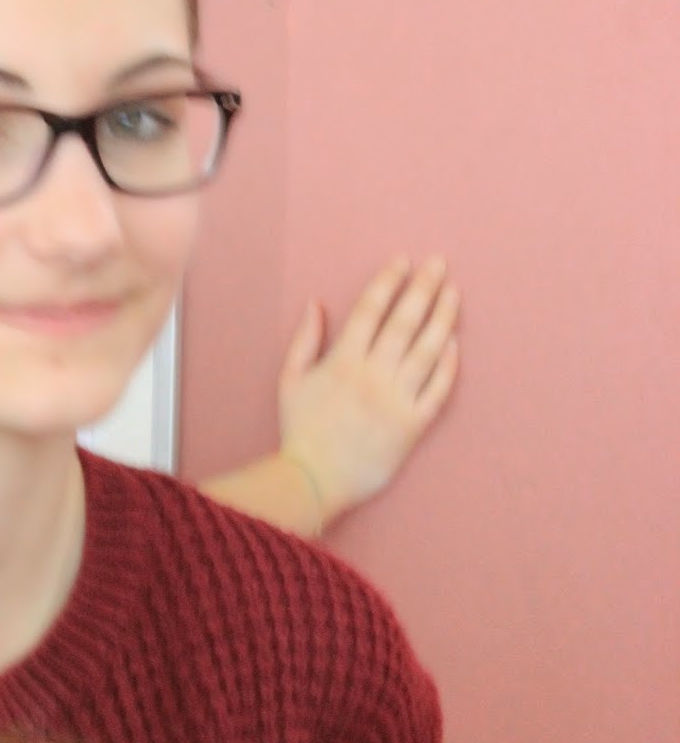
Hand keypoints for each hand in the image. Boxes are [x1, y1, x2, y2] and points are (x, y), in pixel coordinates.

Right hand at [277, 256, 459, 527]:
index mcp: (342, 361)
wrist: (314, 480)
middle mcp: (373, 375)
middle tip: (439, 263)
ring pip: (428, 350)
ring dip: (443, 317)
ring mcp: (397, 399)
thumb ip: (304, 340)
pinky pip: (438, 389)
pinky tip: (454, 342)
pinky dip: (448, 364)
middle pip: (405, 321)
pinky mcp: (413, 425)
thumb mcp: (290, 380)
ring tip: (453, 293)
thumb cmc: (300, 430)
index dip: (388, 282)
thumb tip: (316, 304)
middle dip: (423, 288)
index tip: (403, 262)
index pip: (371, 310)